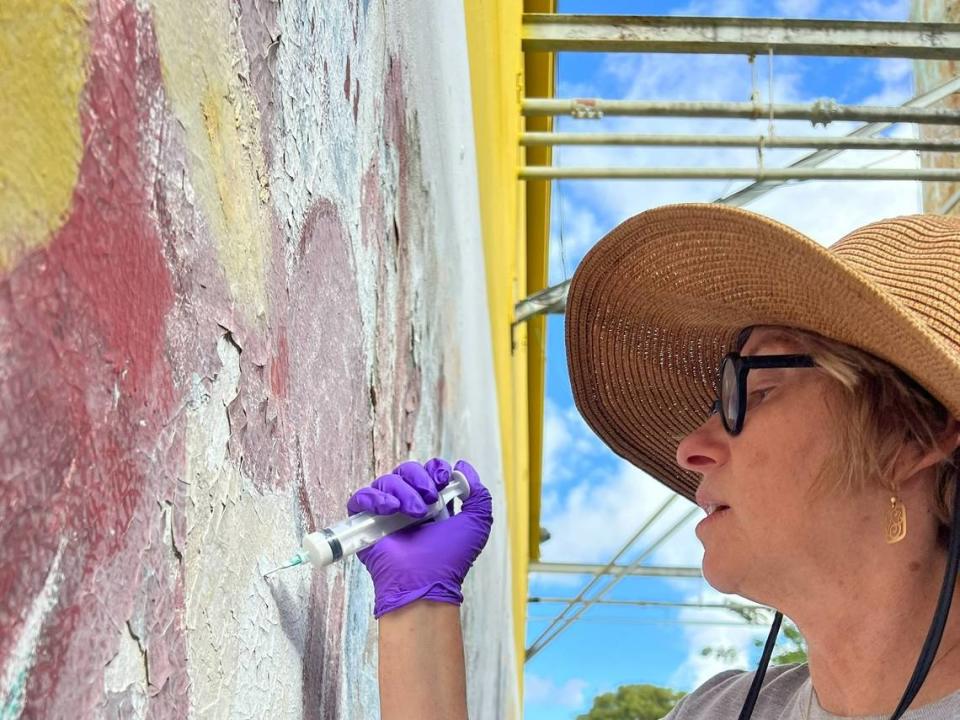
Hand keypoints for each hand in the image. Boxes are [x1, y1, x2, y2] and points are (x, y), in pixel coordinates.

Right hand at [346, 458, 492, 617]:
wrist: (425, 582)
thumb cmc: (450, 559)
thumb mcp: (476, 524)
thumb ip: (478, 494)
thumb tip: (462, 466)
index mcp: (432, 503)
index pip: (427, 471)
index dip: (434, 470)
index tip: (441, 481)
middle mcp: (408, 505)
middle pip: (406, 470)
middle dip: (419, 479)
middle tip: (429, 502)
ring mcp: (386, 514)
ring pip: (386, 481)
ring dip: (402, 492)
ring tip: (413, 515)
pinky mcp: (366, 524)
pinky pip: (360, 497)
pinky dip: (374, 498)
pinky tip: (389, 510)